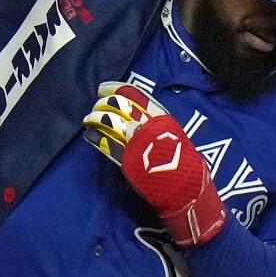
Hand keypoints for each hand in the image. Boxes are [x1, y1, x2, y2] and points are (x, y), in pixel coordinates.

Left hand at [83, 82, 226, 247]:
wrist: (185, 188)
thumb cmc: (184, 163)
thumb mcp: (174, 135)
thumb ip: (156, 126)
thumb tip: (140, 118)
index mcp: (161, 117)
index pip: (134, 95)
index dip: (115, 88)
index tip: (104, 88)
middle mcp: (147, 125)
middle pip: (118, 106)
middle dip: (103, 103)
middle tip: (96, 106)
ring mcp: (135, 141)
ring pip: (109, 121)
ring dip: (95, 118)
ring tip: (89, 120)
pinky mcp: (126, 159)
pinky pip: (105, 143)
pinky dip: (94, 137)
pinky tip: (89, 135)